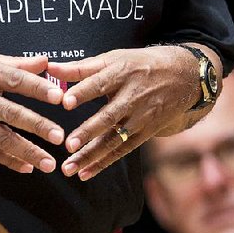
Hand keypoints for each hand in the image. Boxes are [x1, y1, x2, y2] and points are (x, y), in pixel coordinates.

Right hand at [0, 49, 65, 173]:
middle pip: (11, 113)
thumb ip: (14, 62)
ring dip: (26, 151)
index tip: (59, 96)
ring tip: (47, 163)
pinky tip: (25, 168)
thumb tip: (45, 62)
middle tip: (59, 136)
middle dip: (37, 126)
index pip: (16, 80)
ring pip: (1, 138)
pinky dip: (6, 160)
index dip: (38, 88)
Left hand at [46, 45, 204, 179]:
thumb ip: (80, 67)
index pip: (99, 83)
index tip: (65, 102)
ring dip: (91, 155)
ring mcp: (141, 117)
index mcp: (121, 73)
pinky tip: (85, 173)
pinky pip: (122, 150)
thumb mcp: (113, 59)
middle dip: (88, 132)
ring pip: (114, 139)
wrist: (184, 76)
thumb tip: (49, 67)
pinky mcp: (146, 132)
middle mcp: (132, 96)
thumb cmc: (139, 65)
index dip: (82, 92)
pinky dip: (104, 162)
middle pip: (108, 116)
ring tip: (69, 168)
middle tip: (68, 144)